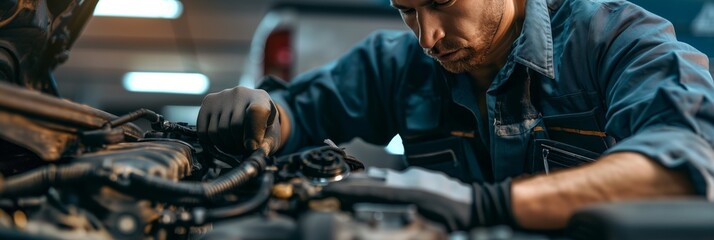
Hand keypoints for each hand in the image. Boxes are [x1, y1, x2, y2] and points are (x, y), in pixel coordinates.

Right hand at [197, 86, 280, 154]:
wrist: (253, 110)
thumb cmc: (264, 126)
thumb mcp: (271, 135)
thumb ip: (265, 143)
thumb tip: (250, 147)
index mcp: (261, 99)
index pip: (257, 111)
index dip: (253, 133)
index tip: (252, 147)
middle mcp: (240, 93)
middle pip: (234, 126)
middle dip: (238, 145)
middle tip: (243, 149)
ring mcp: (222, 96)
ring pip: (217, 131)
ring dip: (225, 146)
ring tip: (234, 146)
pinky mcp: (208, 102)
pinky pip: (203, 130)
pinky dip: (211, 143)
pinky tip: (222, 143)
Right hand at [320, 167, 514, 230]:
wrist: (478, 204)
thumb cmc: (455, 221)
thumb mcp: (428, 226)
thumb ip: (402, 220)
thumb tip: (378, 217)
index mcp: (407, 192)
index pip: (369, 190)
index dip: (346, 190)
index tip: (328, 189)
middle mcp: (408, 179)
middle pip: (371, 179)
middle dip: (348, 183)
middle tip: (330, 186)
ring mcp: (414, 175)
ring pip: (382, 176)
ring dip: (363, 180)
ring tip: (345, 184)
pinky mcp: (420, 175)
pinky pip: (394, 177)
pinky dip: (380, 181)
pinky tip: (373, 184)